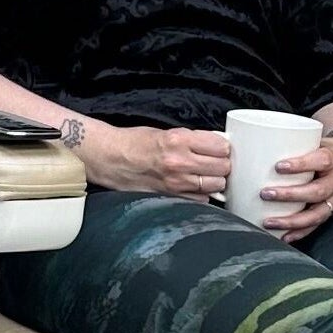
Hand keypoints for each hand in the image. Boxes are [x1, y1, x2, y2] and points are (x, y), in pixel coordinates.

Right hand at [75, 119, 231, 199]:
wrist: (109, 158)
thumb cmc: (134, 143)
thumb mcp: (165, 132)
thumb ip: (191, 140)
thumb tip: (216, 146)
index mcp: (179, 140)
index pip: (220, 146)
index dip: (223, 148)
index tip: (220, 149)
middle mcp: (180, 162)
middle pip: (222, 167)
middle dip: (222, 164)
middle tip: (216, 163)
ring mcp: (176, 182)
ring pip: (215, 185)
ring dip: (214, 181)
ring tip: (205, 176)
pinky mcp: (171, 197)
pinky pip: (200, 200)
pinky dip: (202, 194)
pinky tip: (194, 187)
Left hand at [260, 128, 332, 240]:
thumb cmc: (332, 151)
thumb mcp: (320, 142)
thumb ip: (296, 145)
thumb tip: (255, 144)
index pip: (321, 161)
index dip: (301, 164)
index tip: (279, 166)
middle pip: (316, 191)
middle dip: (289, 195)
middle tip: (264, 194)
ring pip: (317, 213)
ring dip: (291, 220)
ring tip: (268, 221)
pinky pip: (317, 224)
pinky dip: (300, 232)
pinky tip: (284, 236)